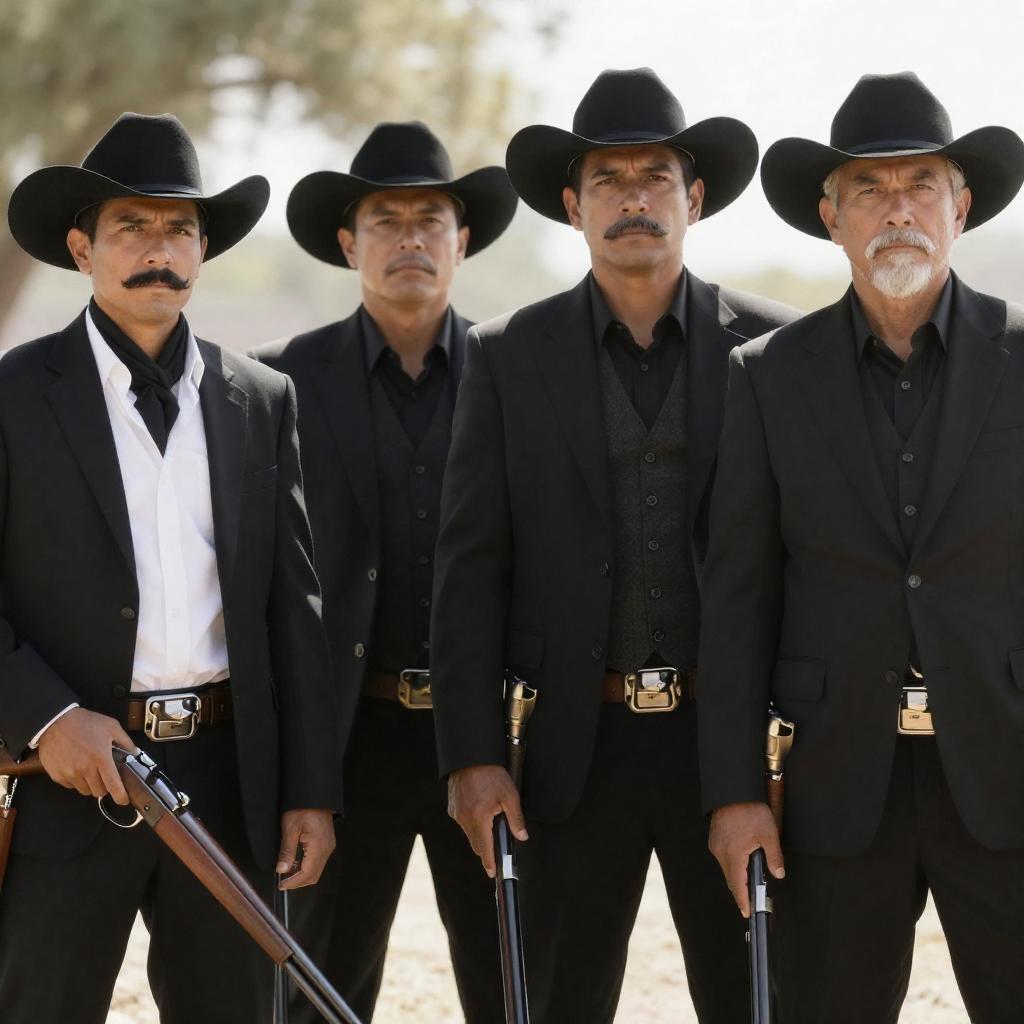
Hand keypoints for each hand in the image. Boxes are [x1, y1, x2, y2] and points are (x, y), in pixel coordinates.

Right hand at [37, 707, 136, 805]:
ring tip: (90, 769)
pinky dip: (76, 781)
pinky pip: (70, 786)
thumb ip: (126, 742)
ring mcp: (69, 773)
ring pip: (85, 790)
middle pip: (99, 791)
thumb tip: (136, 754)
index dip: (120, 796)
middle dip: (105, 786)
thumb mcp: (111, 727)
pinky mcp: (57, 775)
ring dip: (90, 784)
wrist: (56, 721)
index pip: (113, 785)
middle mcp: (85, 769)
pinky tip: (76, 767)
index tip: (124, 800)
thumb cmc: (84, 722)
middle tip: (104, 775)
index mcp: (101, 758)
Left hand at [277, 809, 334, 889]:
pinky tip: (296, 863)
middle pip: (314, 876)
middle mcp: (326, 849)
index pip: (307, 874)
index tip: (282, 885)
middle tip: (283, 881)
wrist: (315, 796)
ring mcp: (328, 846)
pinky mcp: (327, 844)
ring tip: (288, 872)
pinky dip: (307, 867)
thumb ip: (286, 851)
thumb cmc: (303, 808)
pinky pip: (318, 862)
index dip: (293, 883)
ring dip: (302, 875)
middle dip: (298, 882)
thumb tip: (281, 870)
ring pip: (316, 870)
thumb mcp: (290, 828)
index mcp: (318, 846)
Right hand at [448, 764, 527, 877]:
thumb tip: (522, 836)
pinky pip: (463, 821)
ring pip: (469, 832)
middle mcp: (464, 819)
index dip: (490, 862)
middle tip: (497, 848)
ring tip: (491, 821)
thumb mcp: (509, 795)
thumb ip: (516, 819)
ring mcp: (456, 813)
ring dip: (479, 833)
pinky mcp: (452, 807)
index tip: (493, 873)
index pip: (485, 848)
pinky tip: (480, 810)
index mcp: (479, 819)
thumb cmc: (491, 774)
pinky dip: (472, 822)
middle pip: (476, 843)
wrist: (470, 756)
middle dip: (486, 848)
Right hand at [708, 801, 784, 917]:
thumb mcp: (768, 834)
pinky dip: (733, 864)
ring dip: (737, 876)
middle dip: (741, 891)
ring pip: (727, 868)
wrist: (732, 790)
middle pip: (731, 879)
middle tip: (751, 902)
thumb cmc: (750, 810)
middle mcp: (721, 852)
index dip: (743, 901)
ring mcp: (716, 845)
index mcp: (734, 855)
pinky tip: (741, 862)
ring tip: (749, 882)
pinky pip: (723, 857)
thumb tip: (778, 874)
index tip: (746, 912)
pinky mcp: (715, 838)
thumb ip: (774, 857)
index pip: (737, 885)